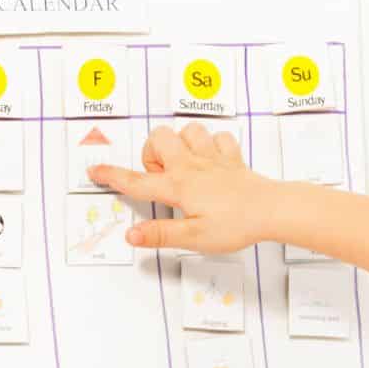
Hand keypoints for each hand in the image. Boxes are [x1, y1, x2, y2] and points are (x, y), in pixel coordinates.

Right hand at [88, 123, 276, 254]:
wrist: (272, 209)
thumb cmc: (236, 224)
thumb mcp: (194, 237)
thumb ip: (160, 235)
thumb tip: (132, 235)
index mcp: (178, 186)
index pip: (137, 181)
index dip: (112, 176)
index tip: (96, 171)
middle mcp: (192, 166)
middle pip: (158, 138)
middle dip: (151, 152)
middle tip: (160, 177)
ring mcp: (213, 158)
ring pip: (188, 130)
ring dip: (181, 142)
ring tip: (184, 165)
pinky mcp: (232, 158)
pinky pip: (218, 138)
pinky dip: (212, 145)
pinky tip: (212, 161)